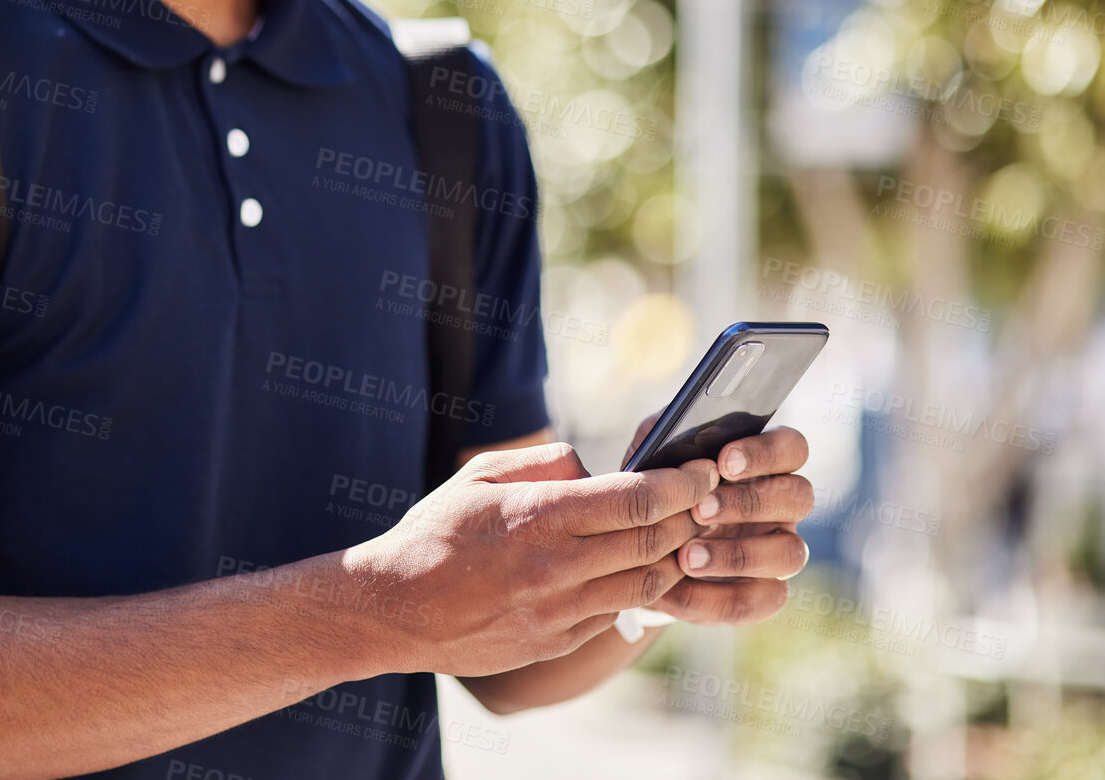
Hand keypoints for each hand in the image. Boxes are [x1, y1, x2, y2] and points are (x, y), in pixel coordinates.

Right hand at [350, 442, 717, 677]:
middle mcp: (556, 565)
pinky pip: (616, 613)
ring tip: (683, 533)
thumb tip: (598, 468)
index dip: (683, 483)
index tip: (703, 468)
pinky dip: (637, 588)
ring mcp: (559, 610)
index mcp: (540, 515)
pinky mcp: (556, 641)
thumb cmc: (436, 532)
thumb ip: (548, 463)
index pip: (638, 497)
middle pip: (654, 540)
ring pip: (647, 583)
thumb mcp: (482, 475)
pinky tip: (638, 568)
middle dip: (693, 515)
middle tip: (709, 497)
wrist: (395, 608)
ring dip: (675, 556)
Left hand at [619, 417, 812, 626]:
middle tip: (699, 510)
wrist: (639, 553)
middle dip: (749, 502)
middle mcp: (783, 507)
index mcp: (766, 464)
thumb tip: (669, 429)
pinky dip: (716, 598)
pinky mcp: (765, 594)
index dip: (765, 452)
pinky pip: (762, 600)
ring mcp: (779, 551)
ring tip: (686, 556)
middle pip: (799, 496)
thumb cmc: (656, 494)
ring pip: (791, 553)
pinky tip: (676, 590)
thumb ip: (662, 437)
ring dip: (739, 555)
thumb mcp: (651, 460)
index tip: (723, 462)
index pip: (791, 447)